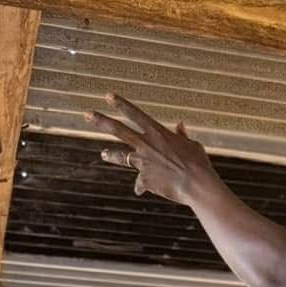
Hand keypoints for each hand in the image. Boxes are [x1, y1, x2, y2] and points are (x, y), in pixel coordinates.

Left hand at [87, 94, 217, 204]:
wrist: (197, 185)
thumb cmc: (198, 163)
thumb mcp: (191, 144)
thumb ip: (182, 135)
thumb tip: (180, 125)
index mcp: (157, 132)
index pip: (134, 114)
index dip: (120, 104)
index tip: (108, 96)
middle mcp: (146, 144)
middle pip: (118, 130)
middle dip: (101, 121)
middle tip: (87, 114)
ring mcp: (143, 163)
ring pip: (122, 157)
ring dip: (112, 155)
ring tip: (104, 154)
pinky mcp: (144, 181)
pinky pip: (140, 184)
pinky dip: (142, 186)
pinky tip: (141, 190)